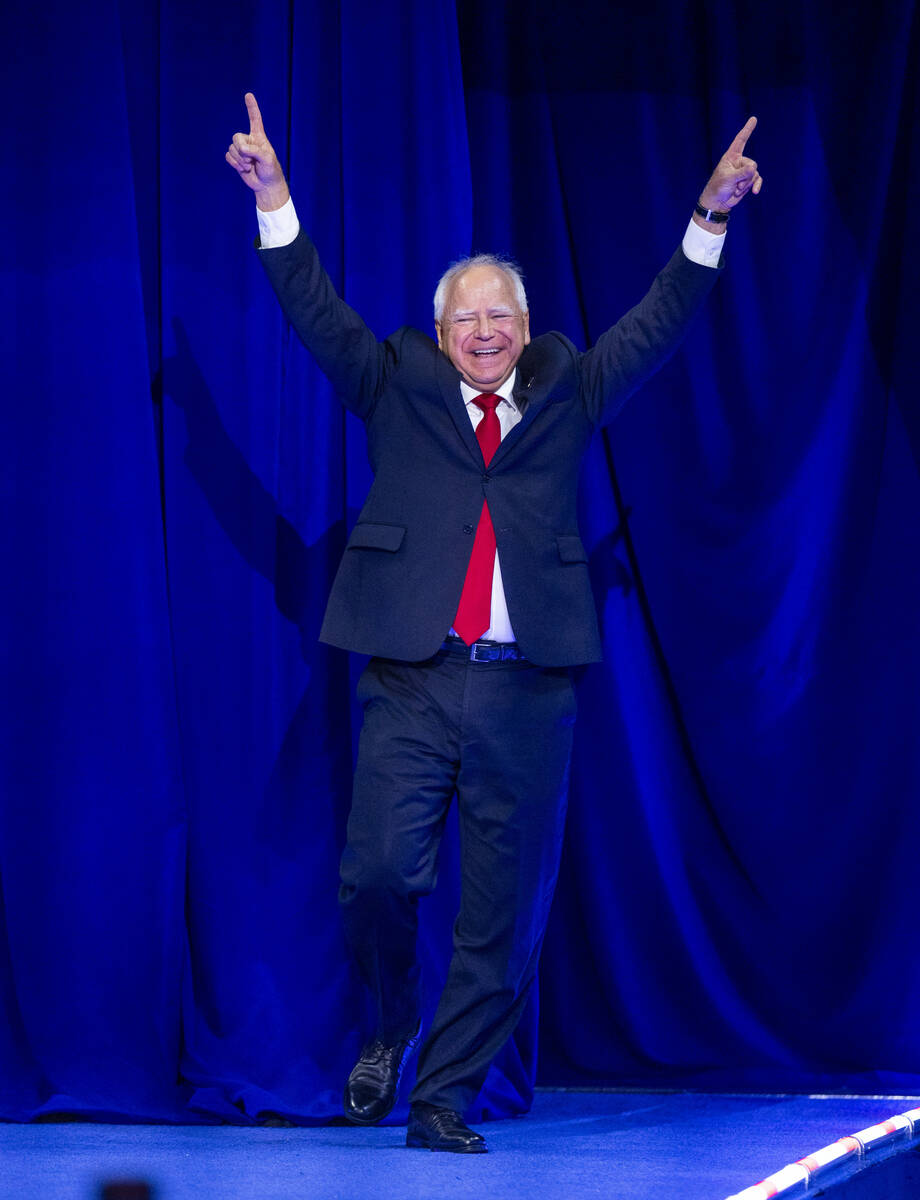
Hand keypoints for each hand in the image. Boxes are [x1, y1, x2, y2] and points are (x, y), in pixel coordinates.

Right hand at [226, 93, 289, 211]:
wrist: (266, 185)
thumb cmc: (271, 170)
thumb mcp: (267, 159)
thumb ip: (255, 151)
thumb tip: (241, 149)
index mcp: (259, 137)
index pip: (255, 119)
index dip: (252, 107)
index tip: (249, 95)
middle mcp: (249, 141)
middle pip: (236, 137)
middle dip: (241, 150)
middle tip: (251, 160)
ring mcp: (242, 150)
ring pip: (232, 148)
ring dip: (240, 160)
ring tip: (250, 166)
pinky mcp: (236, 159)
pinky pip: (228, 156)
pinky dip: (235, 164)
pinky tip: (244, 169)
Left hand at [698, 116, 761, 215]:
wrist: (717, 202)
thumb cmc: (718, 188)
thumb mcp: (728, 179)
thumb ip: (742, 173)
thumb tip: (754, 169)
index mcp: (731, 157)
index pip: (740, 140)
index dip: (747, 130)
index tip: (753, 119)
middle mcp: (738, 162)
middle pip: (752, 164)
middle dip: (745, 177)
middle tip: (736, 185)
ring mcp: (744, 172)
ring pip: (754, 174)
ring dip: (746, 184)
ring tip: (736, 190)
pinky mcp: (747, 181)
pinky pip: (757, 180)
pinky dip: (756, 185)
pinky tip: (754, 192)